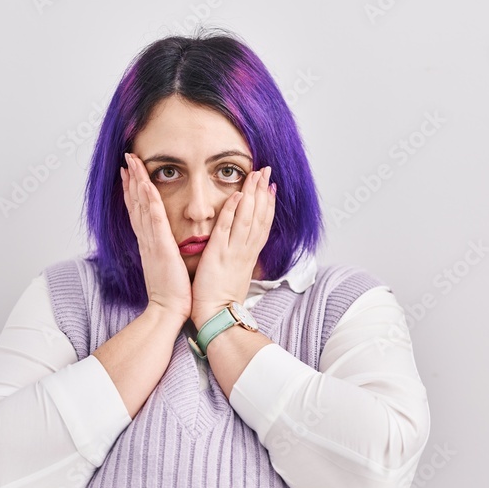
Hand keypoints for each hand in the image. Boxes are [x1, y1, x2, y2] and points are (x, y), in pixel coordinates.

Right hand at [121, 152, 191, 321]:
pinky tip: (146, 185)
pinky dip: (149, 201)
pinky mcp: (161, 247)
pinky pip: (155, 220)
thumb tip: (165, 244)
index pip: (139, 212)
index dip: (133, 191)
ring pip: (142, 206)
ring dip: (137, 183)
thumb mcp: (166, 266)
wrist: (168, 310)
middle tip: (127, 158)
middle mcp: (147, 240)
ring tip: (132, 163)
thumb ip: (164, 252)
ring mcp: (152, 242)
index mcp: (149, 244)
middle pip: (136, 203)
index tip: (129, 173)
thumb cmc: (172, 293)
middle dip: (131, 179)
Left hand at [191, 166, 274, 328]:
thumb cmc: (222, 300)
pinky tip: (237, 195)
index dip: (268, 204)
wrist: (217, 317)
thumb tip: (241, 251)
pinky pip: (227, 229)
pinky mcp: (219, 254)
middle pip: (259, 216)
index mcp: (249, 255)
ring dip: (252, 195)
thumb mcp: (236, 275)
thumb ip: (239, 259)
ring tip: (255, 175)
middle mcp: (245, 251)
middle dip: (263, 191)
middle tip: (266, 170)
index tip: (271, 187)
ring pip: (247, 218)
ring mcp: (233, 251)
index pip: (262, 224)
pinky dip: (233, 211)